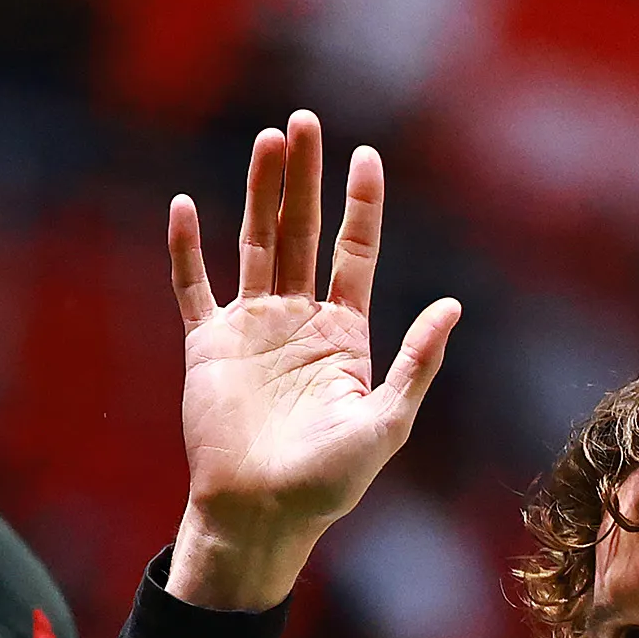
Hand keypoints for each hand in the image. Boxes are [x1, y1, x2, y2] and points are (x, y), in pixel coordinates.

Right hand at [164, 111, 460, 611]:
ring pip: (256, 244)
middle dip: (306, 178)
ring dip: (261, 193)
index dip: (360, 205)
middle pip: (303, 232)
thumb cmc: (328, 484)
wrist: (260, 516)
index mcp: (345, 337)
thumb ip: (416, 364)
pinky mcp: (208, 347)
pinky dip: (187, 249)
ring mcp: (251, 330)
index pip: (355, 253)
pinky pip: (194, 287)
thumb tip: (453, 305)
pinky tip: (185, 204)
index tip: (366, 156)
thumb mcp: (386, 424)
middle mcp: (298, 323)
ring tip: (267, 140)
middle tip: (307, 121)